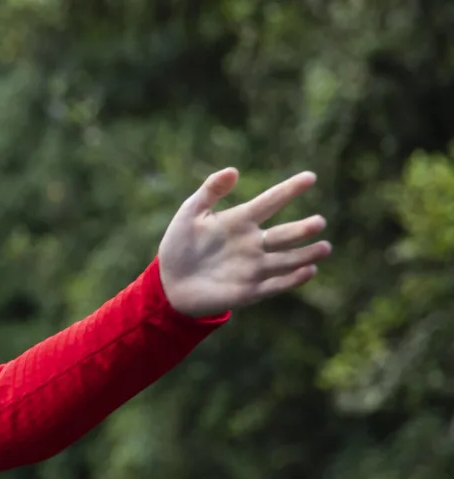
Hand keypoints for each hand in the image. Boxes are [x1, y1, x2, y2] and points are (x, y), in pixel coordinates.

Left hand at [158, 167, 330, 317]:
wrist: (169, 283)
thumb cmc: (180, 245)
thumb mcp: (190, 213)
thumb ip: (210, 191)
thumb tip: (233, 170)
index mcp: (240, 220)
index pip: (270, 201)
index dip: (289, 190)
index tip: (310, 177)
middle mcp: (253, 243)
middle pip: (283, 234)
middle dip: (302, 229)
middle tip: (319, 222)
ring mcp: (253, 267)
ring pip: (286, 260)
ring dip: (305, 254)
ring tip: (325, 248)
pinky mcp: (249, 291)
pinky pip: (275, 284)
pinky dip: (291, 279)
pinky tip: (308, 271)